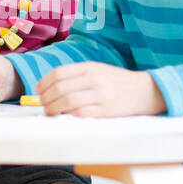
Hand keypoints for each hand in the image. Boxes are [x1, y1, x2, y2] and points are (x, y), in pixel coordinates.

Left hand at [36, 63, 165, 116]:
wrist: (144, 91)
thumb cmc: (117, 82)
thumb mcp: (98, 70)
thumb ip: (77, 76)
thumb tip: (50, 87)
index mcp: (90, 67)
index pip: (59, 73)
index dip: (44, 83)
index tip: (38, 91)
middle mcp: (94, 79)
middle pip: (60, 88)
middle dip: (46, 98)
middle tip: (42, 105)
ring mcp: (101, 95)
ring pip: (68, 101)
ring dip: (54, 109)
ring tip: (51, 112)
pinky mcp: (106, 110)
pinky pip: (81, 113)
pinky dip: (69, 115)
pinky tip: (65, 116)